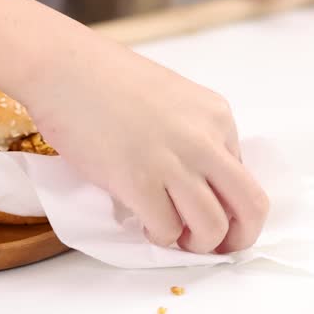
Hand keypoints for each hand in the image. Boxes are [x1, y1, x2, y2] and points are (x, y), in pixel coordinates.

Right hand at [19, 39, 269, 253]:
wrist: (62, 67)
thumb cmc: (104, 79)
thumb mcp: (172, 98)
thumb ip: (191, 135)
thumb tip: (194, 181)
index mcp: (217, 116)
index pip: (243, 175)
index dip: (225, 201)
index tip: (203, 209)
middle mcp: (205, 140)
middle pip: (250, 206)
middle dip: (238, 237)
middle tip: (214, 246)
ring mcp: (174, 162)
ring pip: (212, 227)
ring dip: (196, 244)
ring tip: (172, 236)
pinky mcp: (139, 182)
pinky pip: (167, 230)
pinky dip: (159, 238)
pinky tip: (143, 225)